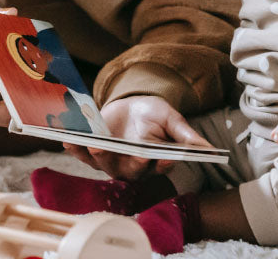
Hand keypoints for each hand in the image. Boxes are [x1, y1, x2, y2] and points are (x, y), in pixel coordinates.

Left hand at [63, 95, 211, 180]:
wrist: (132, 106)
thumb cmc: (154, 114)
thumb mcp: (171, 119)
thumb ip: (185, 134)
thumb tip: (209, 149)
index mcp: (156, 162)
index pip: (158, 167)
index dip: (158, 164)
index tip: (158, 156)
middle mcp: (134, 167)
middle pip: (129, 170)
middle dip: (121, 161)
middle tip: (112, 148)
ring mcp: (113, 161)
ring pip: (104, 165)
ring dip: (94, 156)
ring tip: (90, 143)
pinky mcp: (95, 153)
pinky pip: (83, 155)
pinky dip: (75, 149)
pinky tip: (67, 138)